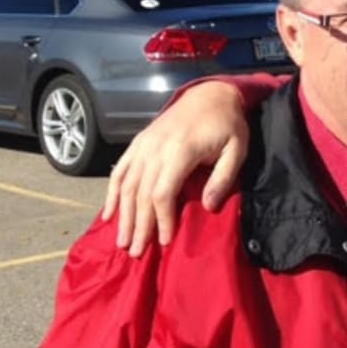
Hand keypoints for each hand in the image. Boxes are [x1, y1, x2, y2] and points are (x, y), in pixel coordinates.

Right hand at [101, 80, 248, 256]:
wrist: (210, 94)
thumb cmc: (227, 124)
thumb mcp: (237, 149)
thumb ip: (223, 178)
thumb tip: (208, 207)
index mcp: (180, 150)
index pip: (162, 192)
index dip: (161, 219)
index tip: (164, 241)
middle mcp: (155, 148)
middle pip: (141, 193)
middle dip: (138, 225)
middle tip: (135, 253)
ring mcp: (143, 144)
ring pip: (127, 185)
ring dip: (123, 215)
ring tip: (122, 242)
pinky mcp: (138, 142)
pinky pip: (120, 170)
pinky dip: (112, 193)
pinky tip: (109, 214)